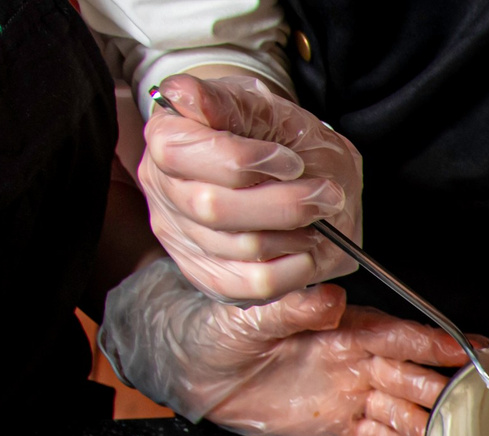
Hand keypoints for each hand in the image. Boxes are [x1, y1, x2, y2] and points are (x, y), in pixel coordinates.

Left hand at [99, 259, 467, 435]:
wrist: (192, 374)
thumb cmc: (216, 334)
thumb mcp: (247, 317)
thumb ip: (291, 308)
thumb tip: (331, 299)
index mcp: (337, 328)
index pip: (392, 334)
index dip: (428, 341)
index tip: (459, 347)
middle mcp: (352, 360)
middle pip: (408, 372)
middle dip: (442, 383)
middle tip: (472, 395)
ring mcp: (349, 392)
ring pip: (400, 407)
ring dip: (426, 420)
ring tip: (450, 433)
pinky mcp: (339, 422)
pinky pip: (379, 435)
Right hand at [139, 73, 363, 301]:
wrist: (296, 169)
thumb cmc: (277, 135)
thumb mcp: (264, 106)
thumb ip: (226, 101)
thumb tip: (185, 94)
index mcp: (166, 138)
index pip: (180, 153)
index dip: (242, 159)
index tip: (290, 161)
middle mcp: (164, 189)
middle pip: (212, 208)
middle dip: (282, 204)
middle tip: (325, 195)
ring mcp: (182, 236)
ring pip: (238, 249)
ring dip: (294, 238)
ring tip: (318, 221)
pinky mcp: (210, 274)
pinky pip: (251, 287)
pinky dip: (293, 273)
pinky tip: (308, 253)